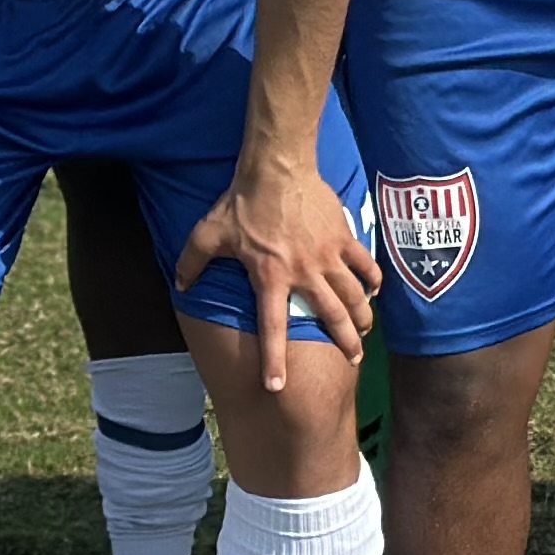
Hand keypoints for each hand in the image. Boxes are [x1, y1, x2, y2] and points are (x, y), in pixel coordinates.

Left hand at [175, 155, 382, 386]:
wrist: (278, 167)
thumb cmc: (242, 202)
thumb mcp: (208, 233)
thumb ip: (192, 262)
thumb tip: (180, 286)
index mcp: (270, 278)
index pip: (272, 328)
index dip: (273, 361)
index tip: (277, 387)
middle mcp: (304, 273)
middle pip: (331, 317)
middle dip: (345, 342)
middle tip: (352, 359)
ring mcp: (328, 255)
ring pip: (354, 295)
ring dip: (363, 317)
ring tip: (366, 332)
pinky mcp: (343, 237)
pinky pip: (364, 264)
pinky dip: (372, 279)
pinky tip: (374, 290)